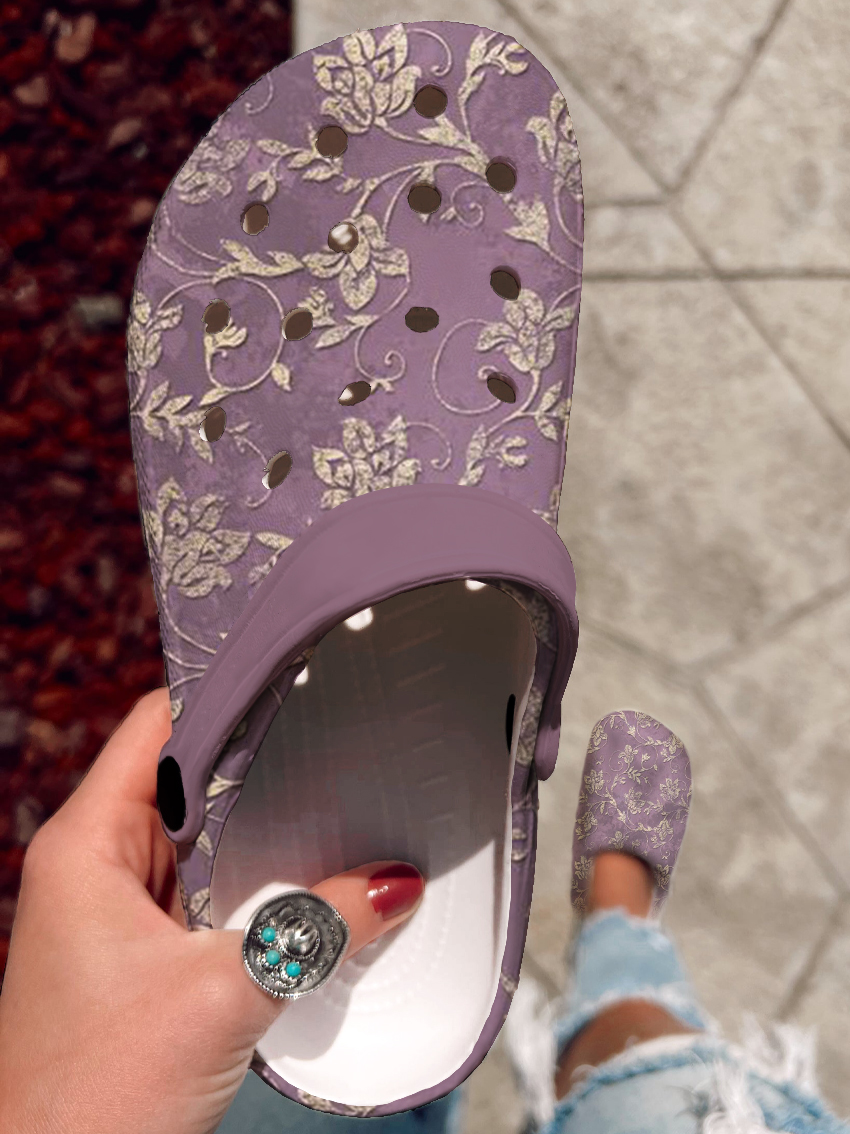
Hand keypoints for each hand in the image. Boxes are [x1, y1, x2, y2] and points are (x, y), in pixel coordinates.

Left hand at [0, 688, 424, 1133]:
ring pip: (203, 836)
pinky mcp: (144, 955)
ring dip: (265, 826)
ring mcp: (119, 911)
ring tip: (342, 792)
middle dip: (263, 758)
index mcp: (85, 844)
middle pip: (188, 775)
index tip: (298, 667)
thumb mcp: (224, 994)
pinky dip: (256, 879)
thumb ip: (318, 928)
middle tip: (342, 727)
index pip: (157, 724)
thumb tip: (398, 882)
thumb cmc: (97, 1098)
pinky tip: (311, 876)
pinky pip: (208, 889)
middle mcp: (95, 864)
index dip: (225, 687)